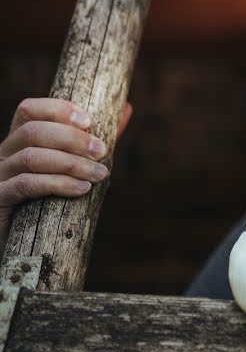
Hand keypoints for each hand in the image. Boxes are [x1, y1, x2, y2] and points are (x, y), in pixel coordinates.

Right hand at [0, 98, 132, 240]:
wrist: (25, 242)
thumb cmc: (52, 195)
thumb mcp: (76, 162)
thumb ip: (96, 138)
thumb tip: (127, 109)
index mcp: (21, 139)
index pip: (29, 110)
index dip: (58, 109)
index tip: (89, 121)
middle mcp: (5, 153)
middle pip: (33, 131)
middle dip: (73, 138)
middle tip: (102, 152)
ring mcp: (0, 176)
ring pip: (31, 157)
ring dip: (71, 163)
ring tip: (100, 174)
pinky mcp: (0, 198)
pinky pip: (26, 184)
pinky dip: (57, 184)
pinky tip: (81, 189)